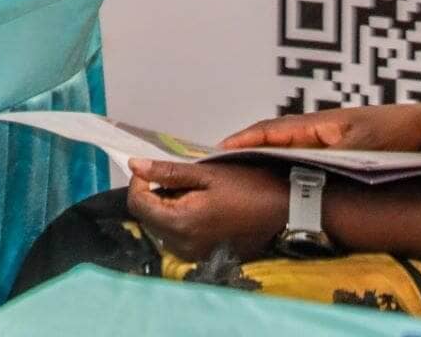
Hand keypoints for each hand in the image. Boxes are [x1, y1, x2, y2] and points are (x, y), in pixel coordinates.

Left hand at [126, 160, 287, 261]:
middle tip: (175, 178)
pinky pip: (177, 237)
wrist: (287, 210)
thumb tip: (134, 165)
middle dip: (152, 194)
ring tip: (190, 191)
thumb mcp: (206, 173)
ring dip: (165, 207)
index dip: (139, 182)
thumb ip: (167, 171)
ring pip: (160, 227)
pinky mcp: (204, 256)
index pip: (138, 203)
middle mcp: (183, 245)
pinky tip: (198, 206)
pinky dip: (179, 219)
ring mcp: (194, 254)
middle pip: (147, 216)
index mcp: (181, 223)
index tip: (151, 169)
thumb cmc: (249, 188)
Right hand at [222, 102, 420, 153]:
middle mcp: (314, 129)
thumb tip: (305, 168)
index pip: (269, 131)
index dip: (243, 141)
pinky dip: (281, 160)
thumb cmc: (395, 133)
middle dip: (243, 146)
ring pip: (283, 145)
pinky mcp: (334, 148)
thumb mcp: (364, 147)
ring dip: (260, 153)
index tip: (219, 150)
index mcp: (315, 124)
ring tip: (239, 170)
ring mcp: (323, 137)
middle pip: (270, 136)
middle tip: (219, 163)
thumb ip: (332, 156)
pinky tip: (278, 174)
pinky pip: (298, 153)